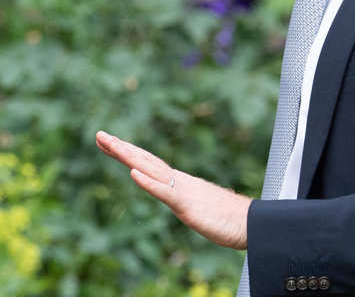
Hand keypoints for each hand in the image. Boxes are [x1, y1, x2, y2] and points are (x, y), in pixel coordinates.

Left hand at [96, 130, 250, 249]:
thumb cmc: (229, 218)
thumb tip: (181, 197)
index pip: (149, 164)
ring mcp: (184, 191)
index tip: (108, 142)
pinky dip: (148, 183)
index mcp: (180, 183)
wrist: (252, 224)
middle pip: (146, 161)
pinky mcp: (188, 206)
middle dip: (121, 148)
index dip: (128, 152)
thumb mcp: (200, 207)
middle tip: (99, 134)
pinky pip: (166, 192)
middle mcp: (180, 182)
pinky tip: (133, 174)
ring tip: (111, 145)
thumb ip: (188, 199)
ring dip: (130, 157)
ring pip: (152, 170)